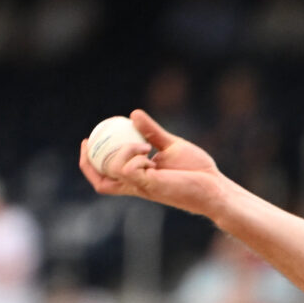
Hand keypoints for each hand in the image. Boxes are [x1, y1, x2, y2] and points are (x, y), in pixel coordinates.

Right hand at [78, 109, 232, 217]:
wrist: (215, 187)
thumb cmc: (198, 171)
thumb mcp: (171, 146)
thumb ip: (152, 133)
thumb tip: (133, 115)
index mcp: (138, 178)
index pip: (106, 175)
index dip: (91, 161)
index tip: (88, 139)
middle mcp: (137, 185)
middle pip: (100, 181)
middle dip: (87, 162)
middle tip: (87, 140)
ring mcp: (143, 187)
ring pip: (113, 171)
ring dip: (121, 152)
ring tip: (144, 145)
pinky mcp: (151, 187)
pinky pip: (128, 170)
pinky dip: (133, 156)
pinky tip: (149, 152)